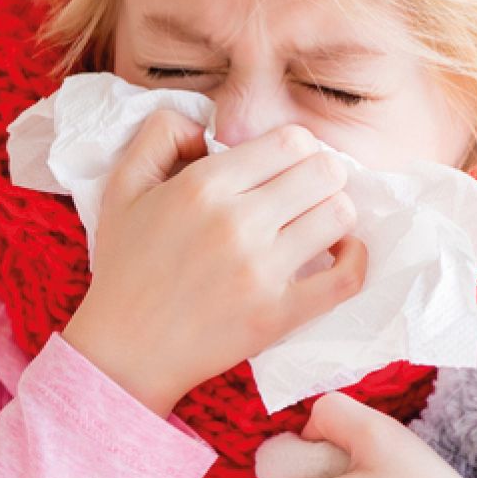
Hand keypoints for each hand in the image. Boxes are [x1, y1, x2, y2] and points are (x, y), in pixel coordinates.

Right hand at [61, 112, 369, 413]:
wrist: (124, 352)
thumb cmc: (125, 267)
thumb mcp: (122, 186)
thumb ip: (160, 135)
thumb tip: (205, 125)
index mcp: (203, 185)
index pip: (290, 140)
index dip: (295, 148)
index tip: (283, 168)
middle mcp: (236, 222)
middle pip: (324, 171)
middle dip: (321, 175)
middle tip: (303, 194)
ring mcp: (261, 270)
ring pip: (339, 214)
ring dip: (333, 214)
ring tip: (312, 223)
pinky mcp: (278, 314)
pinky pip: (346, 276)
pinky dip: (354, 258)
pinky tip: (338, 253)